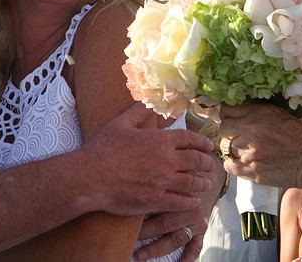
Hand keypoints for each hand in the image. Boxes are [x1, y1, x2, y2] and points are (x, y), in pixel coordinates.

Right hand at [82, 102, 215, 216]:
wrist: (91, 176)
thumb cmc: (103, 148)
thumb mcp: (121, 123)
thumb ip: (138, 111)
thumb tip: (148, 100)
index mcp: (160, 140)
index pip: (190, 139)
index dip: (203, 143)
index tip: (208, 147)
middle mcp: (166, 160)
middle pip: (197, 161)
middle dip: (207, 163)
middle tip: (210, 166)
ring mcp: (162, 181)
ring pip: (193, 183)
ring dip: (203, 183)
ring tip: (206, 184)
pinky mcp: (156, 200)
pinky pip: (181, 202)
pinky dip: (191, 201)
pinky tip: (194, 200)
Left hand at [133, 154, 223, 260]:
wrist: (208, 169)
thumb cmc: (182, 165)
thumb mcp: (171, 162)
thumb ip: (152, 169)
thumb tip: (123, 172)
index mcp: (178, 188)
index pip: (155, 203)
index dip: (137, 212)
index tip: (120, 215)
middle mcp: (187, 205)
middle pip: (162, 222)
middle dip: (143, 232)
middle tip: (126, 238)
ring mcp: (195, 219)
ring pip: (175, 238)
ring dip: (156, 248)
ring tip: (139, 255)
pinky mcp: (202, 227)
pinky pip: (195, 246)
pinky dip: (187, 258)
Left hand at [219, 101, 301, 189]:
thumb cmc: (299, 135)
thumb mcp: (276, 113)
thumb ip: (254, 110)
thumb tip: (236, 108)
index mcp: (256, 114)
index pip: (226, 110)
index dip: (228, 114)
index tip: (233, 118)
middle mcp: (249, 132)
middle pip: (224, 128)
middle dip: (230, 131)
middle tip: (240, 135)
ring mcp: (249, 153)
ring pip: (226, 147)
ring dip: (234, 147)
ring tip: (248, 149)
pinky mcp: (251, 171)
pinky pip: (229, 166)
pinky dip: (233, 163)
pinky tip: (243, 161)